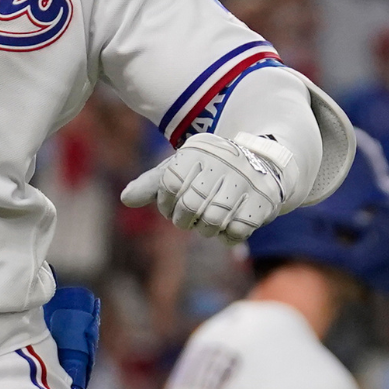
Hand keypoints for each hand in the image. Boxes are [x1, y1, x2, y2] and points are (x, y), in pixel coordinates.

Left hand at [120, 132, 291, 243]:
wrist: (263, 165)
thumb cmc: (210, 171)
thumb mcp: (180, 169)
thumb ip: (152, 184)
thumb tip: (125, 198)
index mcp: (197, 152)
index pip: (169, 184)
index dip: (165, 203)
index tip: (169, 207)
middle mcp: (222, 163)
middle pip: (190, 205)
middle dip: (183, 220)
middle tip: (186, 220)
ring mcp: (245, 182)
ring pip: (213, 220)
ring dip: (205, 229)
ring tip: (206, 223)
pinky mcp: (263, 201)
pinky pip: (237, 231)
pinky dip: (227, 236)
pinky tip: (226, 228)